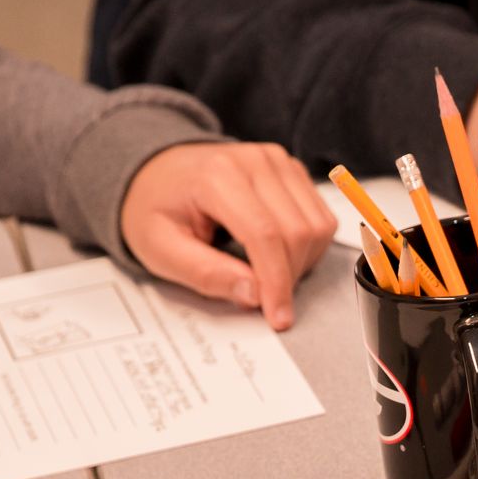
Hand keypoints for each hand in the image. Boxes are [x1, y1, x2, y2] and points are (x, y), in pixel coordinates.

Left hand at [121, 142, 332, 330]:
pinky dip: (308, 247)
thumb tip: (254, 295)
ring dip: (301, 263)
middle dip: (288, 277)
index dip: (277, 282)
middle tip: (264, 299)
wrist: (157, 171)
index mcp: (218, 175)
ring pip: (317, 227)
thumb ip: (206, 274)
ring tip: (267, 273)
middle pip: (298, 232)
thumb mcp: (160, 250)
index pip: (265, 235)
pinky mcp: (291, 170)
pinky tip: (279, 254)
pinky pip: (321, 218)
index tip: (278, 317)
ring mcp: (277, 162)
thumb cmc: (156, 207)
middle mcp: (255, 161)